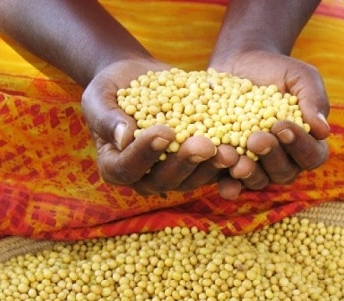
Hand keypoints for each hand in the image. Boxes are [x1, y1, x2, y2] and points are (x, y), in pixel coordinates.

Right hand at [82, 58, 234, 195]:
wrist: (137, 79)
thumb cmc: (112, 88)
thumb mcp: (99, 96)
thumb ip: (106, 117)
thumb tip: (122, 136)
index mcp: (115, 166)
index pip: (128, 167)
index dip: (146, 153)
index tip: (164, 131)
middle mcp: (145, 178)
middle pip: (165, 179)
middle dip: (186, 161)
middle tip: (204, 144)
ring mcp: (173, 175)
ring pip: (193, 179)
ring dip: (212, 166)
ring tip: (229, 149)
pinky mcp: (197, 166)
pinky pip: (213, 170)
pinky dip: (229, 163)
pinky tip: (244, 150)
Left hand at [209, 50, 330, 194]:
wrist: (238, 65)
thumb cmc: (276, 70)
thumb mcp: (299, 76)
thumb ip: (313, 99)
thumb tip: (323, 130)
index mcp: (307, 143)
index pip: (312, 154)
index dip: (299, 145)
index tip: (282, 126)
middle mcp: (285, 161)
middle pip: (284, 172)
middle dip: (270, 156)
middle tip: (256, 139)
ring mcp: (258, 168)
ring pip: (259, 180)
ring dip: (248, 173)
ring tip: (234, 158)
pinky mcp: (232, 167)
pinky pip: (233, 184)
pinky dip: (229, 186)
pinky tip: (223, 183)